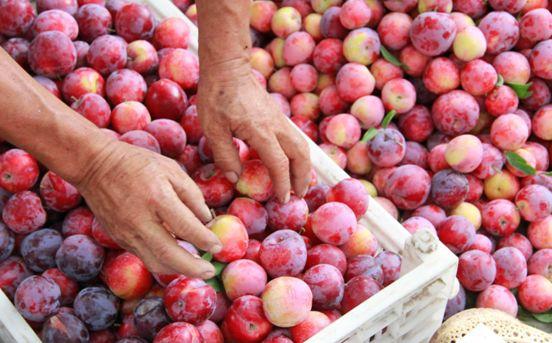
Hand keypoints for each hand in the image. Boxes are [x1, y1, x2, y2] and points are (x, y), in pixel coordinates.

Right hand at [75, 140, 221, 278]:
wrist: (94, 165)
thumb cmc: (136, 163)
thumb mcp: (170, 169)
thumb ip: (192, 195)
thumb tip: (207, 220)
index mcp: (157, 198)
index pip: (186, 227)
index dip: (205, 240)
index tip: (218, 246)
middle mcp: (140, 220)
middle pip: (169, 256)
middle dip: (193, 268)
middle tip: (210, 271)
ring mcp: (127, 233)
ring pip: (156, 263)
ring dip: (178, 270)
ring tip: (197, 267)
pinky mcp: (120, 239)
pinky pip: (145, 256)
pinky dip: (164, 261)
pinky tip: (177, 257)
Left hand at [197, 61, 311, 202]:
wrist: (227, 66)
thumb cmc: (217, 95)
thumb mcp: (213, 128)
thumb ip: (225, 155)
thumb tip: (235, 178)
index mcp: (261, 132)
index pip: (279, 164)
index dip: (282, 185)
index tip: (281, 199)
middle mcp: (276, 126)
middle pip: (301, 155)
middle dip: (302, 177)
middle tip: (298, 195)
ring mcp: (279, 119)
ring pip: (301, 146)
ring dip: (304, 166)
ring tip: (298, 183)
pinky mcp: (276, 115)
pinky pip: (294, 139)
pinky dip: (297, 154)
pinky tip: (289, 162)